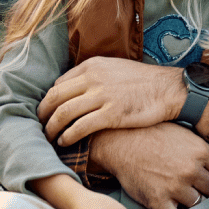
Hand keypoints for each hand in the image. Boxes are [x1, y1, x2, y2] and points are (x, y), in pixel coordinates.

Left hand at [38, 57, 185, 145]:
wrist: (169, 89)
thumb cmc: (144, 82)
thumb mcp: (115, 69)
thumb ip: (94, 76)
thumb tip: (76, 90)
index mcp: (92, 66)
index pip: (59, 84)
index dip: (49, 101)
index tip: (47, 113)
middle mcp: (93, 78)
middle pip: (55, 98)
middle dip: (43, 115)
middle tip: (39, 127)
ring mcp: (102, 96)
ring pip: (64, 113)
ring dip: (52, 128)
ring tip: (49, 138)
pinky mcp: (111, 114)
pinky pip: (80, 127)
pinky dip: (68, 136)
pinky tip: (65, 142)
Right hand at [91, 125, 208, 208]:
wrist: (121, 142)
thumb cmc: (152, 134)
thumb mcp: (184, 133)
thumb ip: (202, 149)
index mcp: (201, 152)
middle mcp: (191, 170)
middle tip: (203, 191)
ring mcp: (175, 187)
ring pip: (199, 204)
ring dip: (195, 203)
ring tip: (188, 199)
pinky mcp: (159, 200)